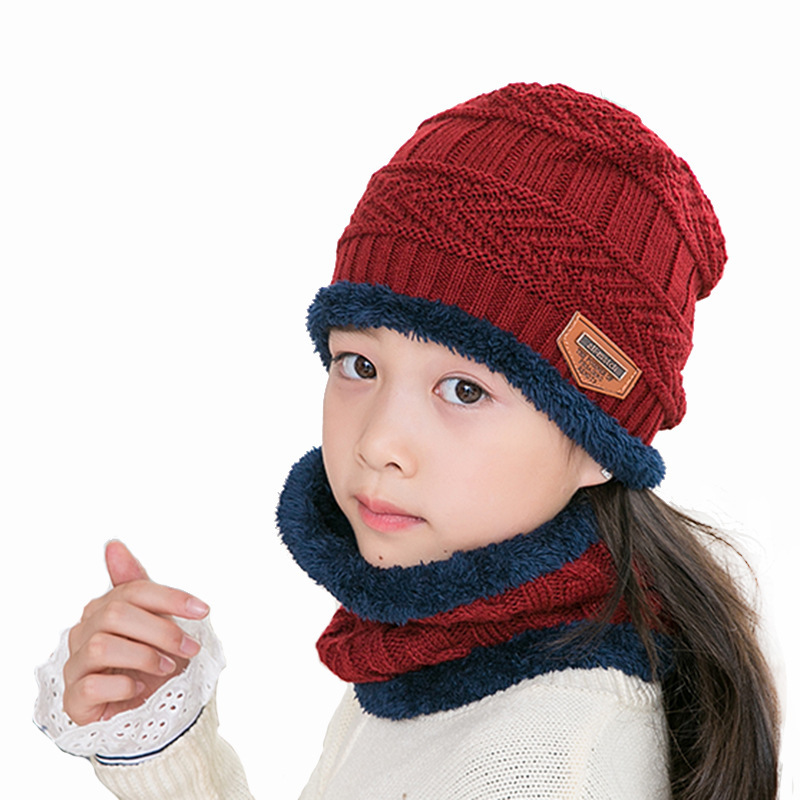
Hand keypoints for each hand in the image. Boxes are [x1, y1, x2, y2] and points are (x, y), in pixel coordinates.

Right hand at [63, 541, 209, 725]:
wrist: (144, 711)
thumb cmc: (150, 662)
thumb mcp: (155, 622)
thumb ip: (139, 586)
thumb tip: (112, 544)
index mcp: (104, 608)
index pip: (134, 590)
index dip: (170, 598)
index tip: (203, 611)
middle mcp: (83, 632)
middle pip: (116, 614)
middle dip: (161, 630)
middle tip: (190, 647)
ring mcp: (76, 666)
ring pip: (102, 647)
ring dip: (145, 656)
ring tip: (168, 667)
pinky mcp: (74, 699)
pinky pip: (92, 685)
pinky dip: (123, 686)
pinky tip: (139, 689)